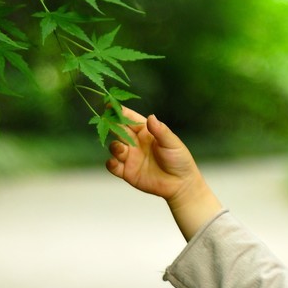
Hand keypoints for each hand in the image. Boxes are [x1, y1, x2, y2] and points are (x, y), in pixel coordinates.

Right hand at [106, 108, 222, 238]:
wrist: (181, 184)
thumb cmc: (180, 160)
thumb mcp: (173, 144)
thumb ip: (161, 131)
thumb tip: (151, 117)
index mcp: (146, 132)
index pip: (130, 119)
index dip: (119, 111)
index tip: (109, 103)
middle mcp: (135, 142)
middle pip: (118, 130)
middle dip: (111, 126)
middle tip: (106, 123)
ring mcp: (130, 157)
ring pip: (115, 147)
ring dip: (114, 146)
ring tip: (121, 149)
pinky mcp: (127, 172)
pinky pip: (113, 166)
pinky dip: (111, 163)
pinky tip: (114, 162)